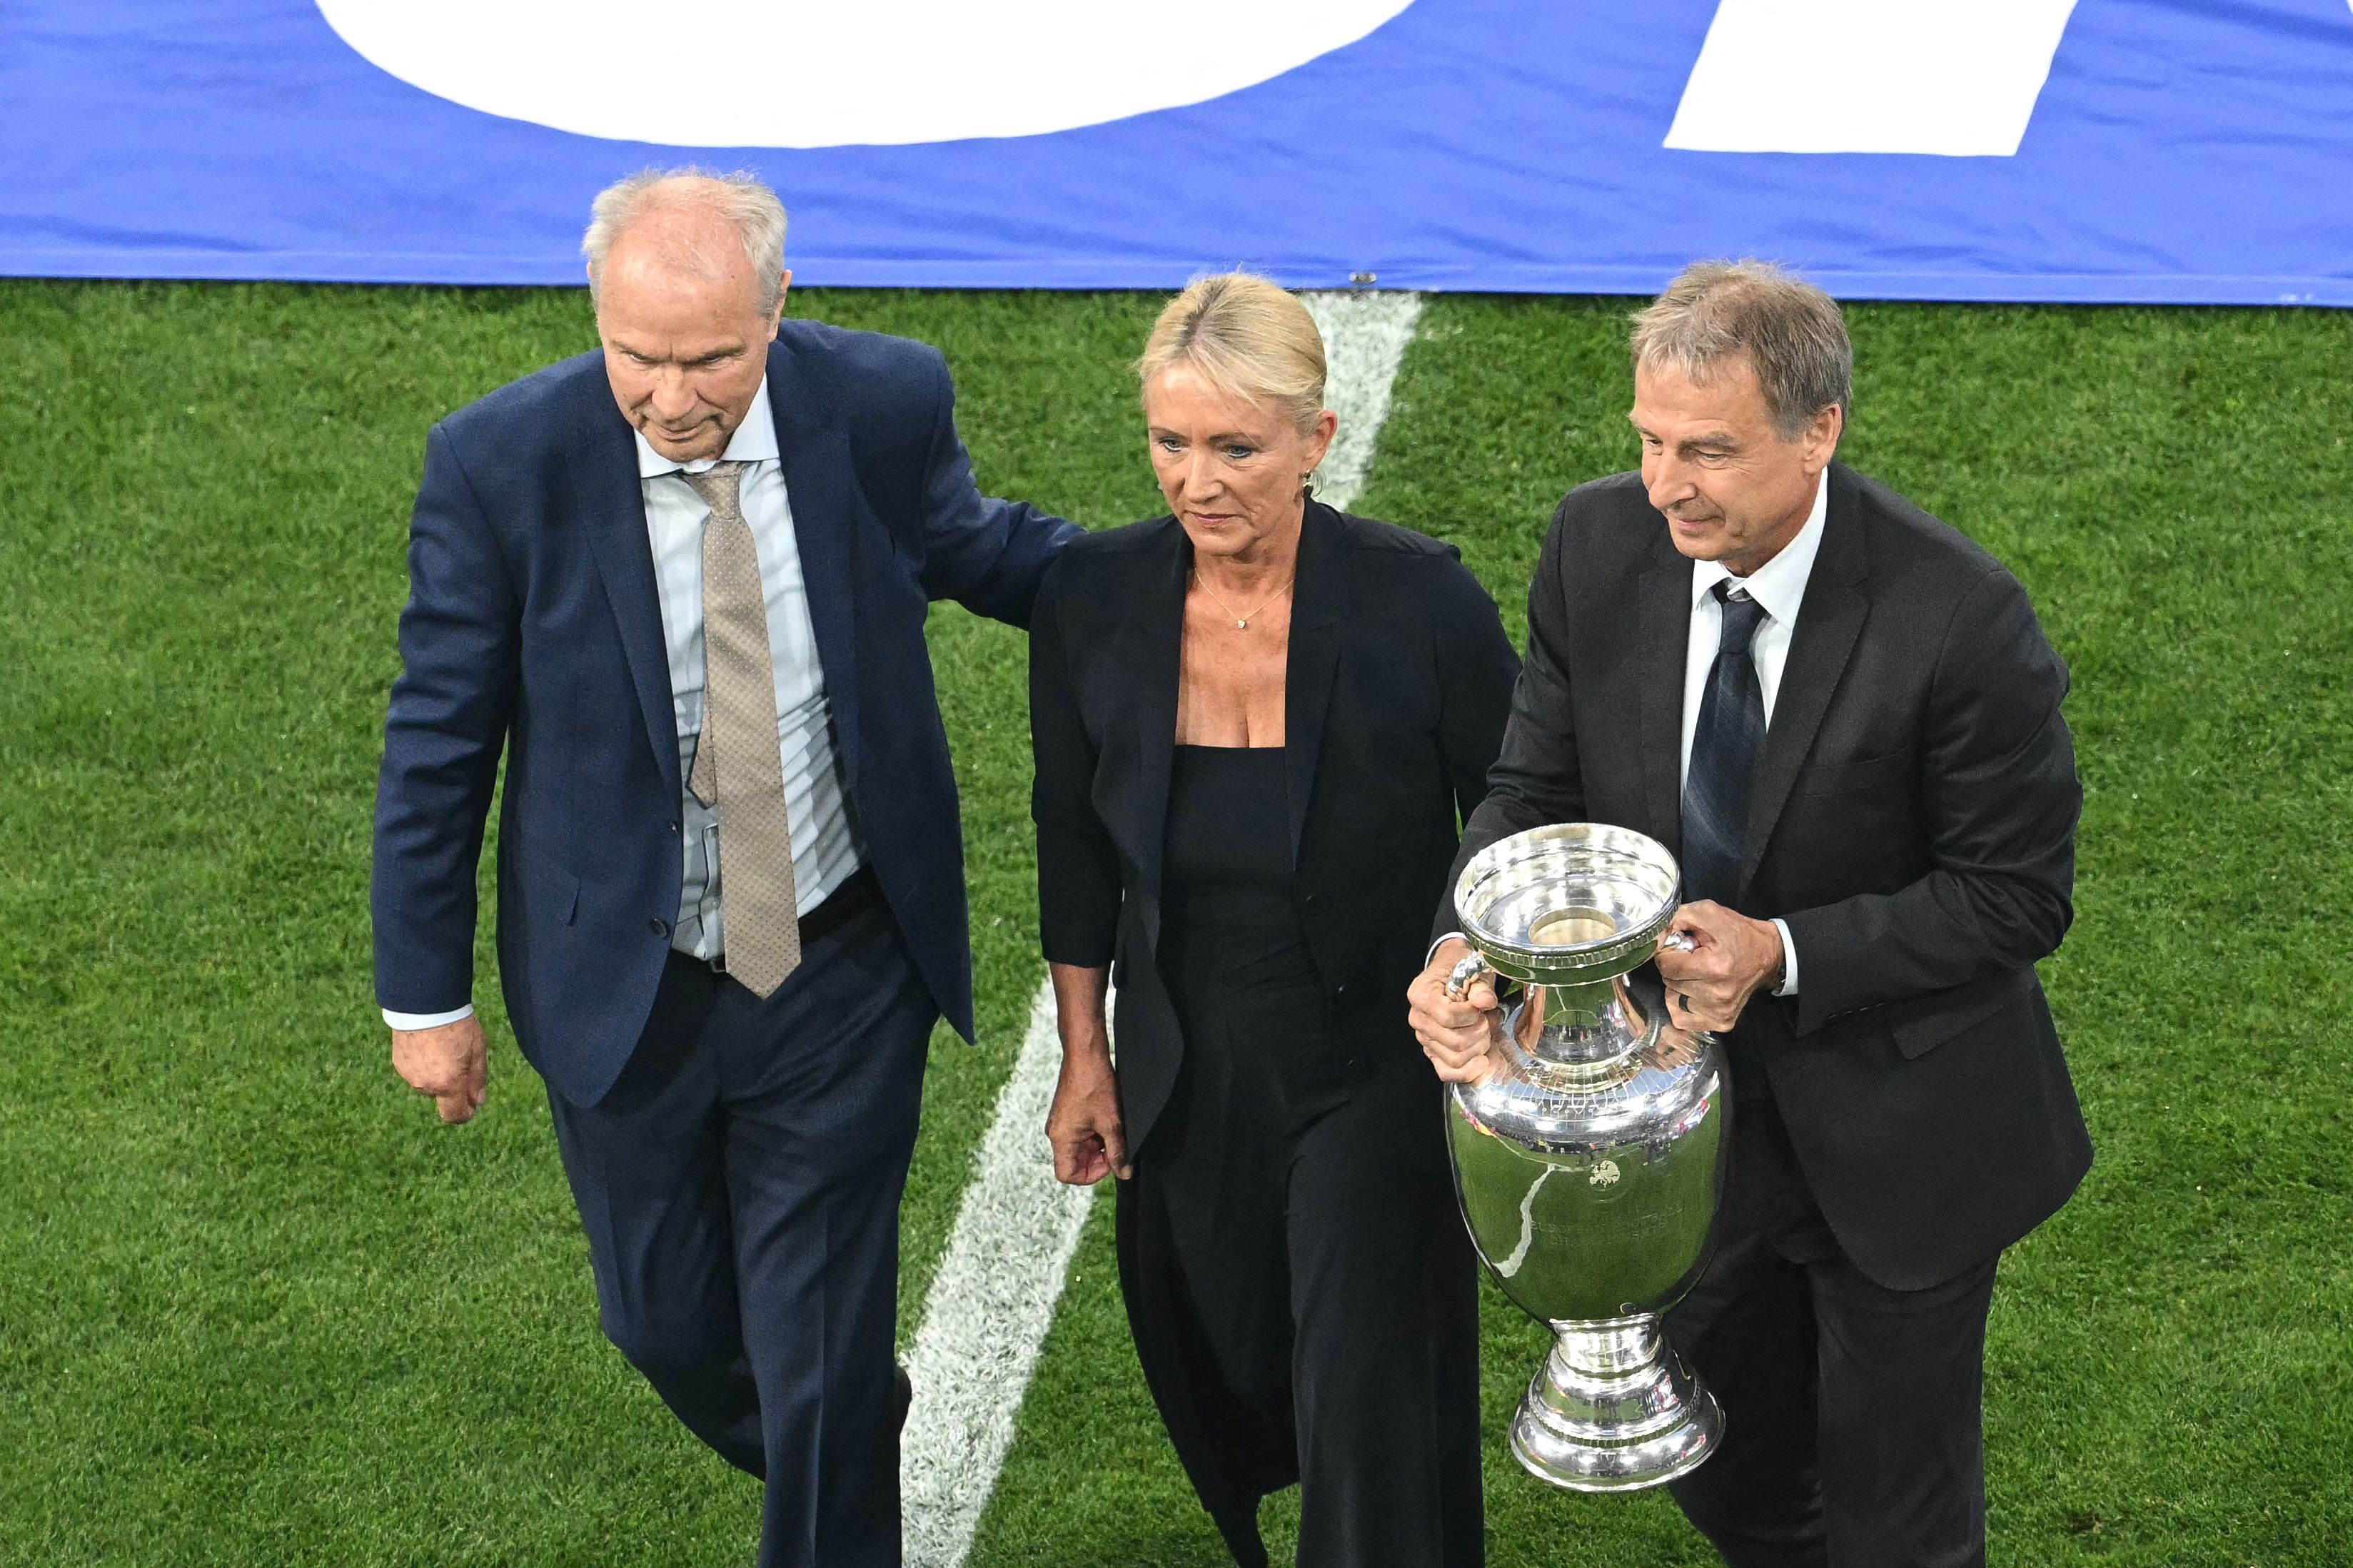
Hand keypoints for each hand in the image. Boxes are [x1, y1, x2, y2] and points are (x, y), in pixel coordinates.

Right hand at [391, 1016, 487, 1123]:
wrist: (424, 1004)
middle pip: (443, 1095)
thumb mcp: (477, 1051)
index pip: (454, 1115)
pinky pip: (416, 1071)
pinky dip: (424, 1064)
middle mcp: (425, 1085)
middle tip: (460, 1057)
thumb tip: (478, 1102)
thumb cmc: (456, 1025)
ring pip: (429, 1082)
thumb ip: (477, 1080)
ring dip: (437, 1073)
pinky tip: (429, 1044)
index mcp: (448, 1084)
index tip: (472, 1106)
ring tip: (444, 1046)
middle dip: (453, 1084)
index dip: (465, 1114)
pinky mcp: (398, 1063)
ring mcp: (409, 1075)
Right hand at [1046, 1040, 1129, 1183]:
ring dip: (1098, 1145)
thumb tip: (1124, 1173)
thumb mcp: (1111, 1124)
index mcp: (1060, 1139)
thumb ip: (1118, 1152)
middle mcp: (1056, 1133)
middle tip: (1116, 1145)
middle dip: (1097, 1159)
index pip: (1067, 1175)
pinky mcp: (1067, 1114)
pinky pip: (1079, 1134)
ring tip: (1113, 1129)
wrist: (1085, 1055)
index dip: (1091, 1176)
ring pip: (1079, 1148)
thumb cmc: (1094, 1086)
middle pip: (1074, 1162)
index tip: (1109, 1162)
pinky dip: (1095, 1133)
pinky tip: (1108, 1120)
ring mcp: (1061, 1123)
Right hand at [1409, 937, 1503, 1083]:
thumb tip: (1486, 1001)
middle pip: (1455, 1041)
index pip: (1448, 1016)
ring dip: (1479, 1047)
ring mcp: (1425, 1039)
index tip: (1483, 1005)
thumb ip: (1480, 986)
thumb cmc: (1458, 970)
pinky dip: (1468, 1072)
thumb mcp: (1471, 969)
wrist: (1451, 973)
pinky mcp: (1434, 1053)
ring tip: (1484, 1030)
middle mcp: (1418, 1019)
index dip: (1472, 1014)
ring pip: (1456, 1058)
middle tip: (1488, 1018)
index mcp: (1420, 995)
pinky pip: (1447, 1072)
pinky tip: (1483, 1061)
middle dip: (1481, 1031)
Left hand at [1655, 901, 1784, 1033]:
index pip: (1665, 965)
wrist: (1768, 955)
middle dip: (1675, 967)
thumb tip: (1653, 937)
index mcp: (1714, 967)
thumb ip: (1676, 919)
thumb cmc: (1738, 933)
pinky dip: (1682, 1006)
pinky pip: (1682, 1019)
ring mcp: (1720, 1011)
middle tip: (1693, 959)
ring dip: (1679, 985)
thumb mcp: (1708, 912)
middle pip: (1668, 981)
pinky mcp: (1723, 1022)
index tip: (1681, 947)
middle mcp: (1717, 994)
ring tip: (1698, 974)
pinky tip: (1696, 992)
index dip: (1668, 952)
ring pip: (1673, 999)